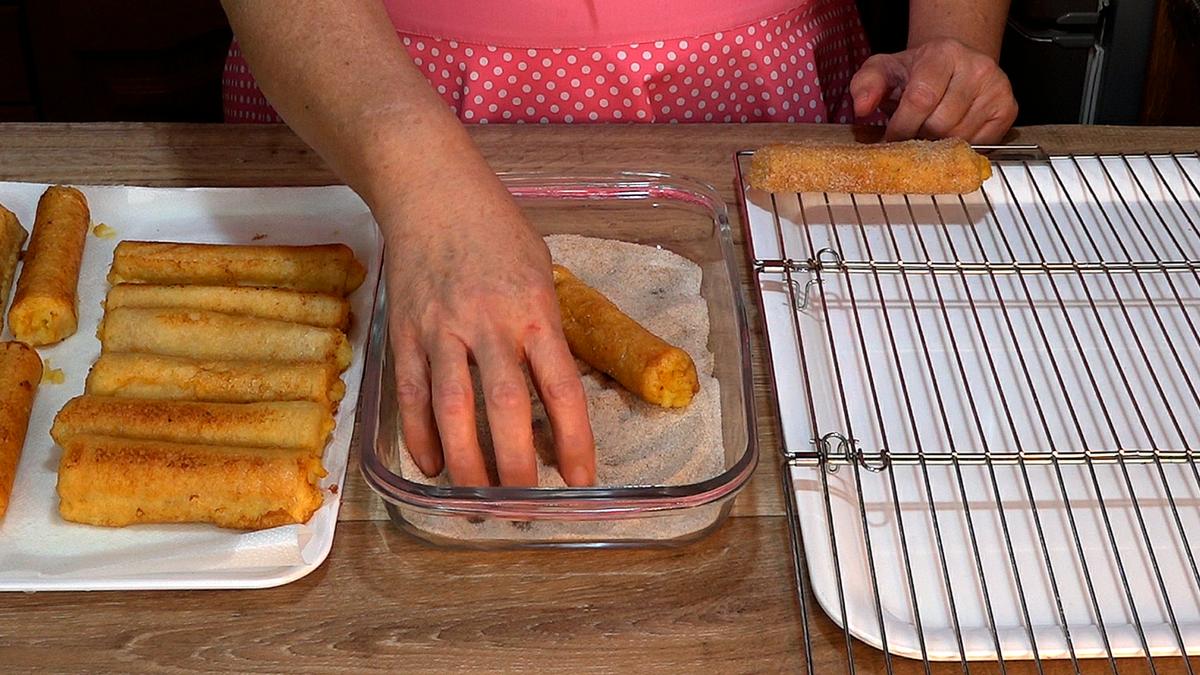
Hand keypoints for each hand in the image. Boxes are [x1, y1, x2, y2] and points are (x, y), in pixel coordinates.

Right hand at [379, 176, 595, 487]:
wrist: (430, 191)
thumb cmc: (497, 229)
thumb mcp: (541, 272)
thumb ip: (546, 330)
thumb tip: (553, 392)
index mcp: (535, 310)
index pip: (560, 389)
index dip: (573, 442)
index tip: (579, 482)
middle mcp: (489, 324)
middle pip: (506, 409)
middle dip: (516, 467)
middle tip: (524, 509)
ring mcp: (442, 330)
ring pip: (453, 410)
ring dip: (467, 464)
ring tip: (479, 502)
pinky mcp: (405, 333)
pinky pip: (412, 396)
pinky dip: (420, 436)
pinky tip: (434, 466)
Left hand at [850, 37, 1017, 143]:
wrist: (952, 65)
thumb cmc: (916, 71)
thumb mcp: (884, 70)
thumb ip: (866, 85)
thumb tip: (861, 107)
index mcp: (943, 53)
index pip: (920, 99)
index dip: (901, 126)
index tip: (890, 139)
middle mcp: (976, 67)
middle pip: (940, 123)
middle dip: (919, 138)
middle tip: (910, 137)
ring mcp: (996, 88)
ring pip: (960, 137)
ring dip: (938, 146)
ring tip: (928, 135)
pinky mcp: (1007, 109)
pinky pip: (980, 144)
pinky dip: (960, 148)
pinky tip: (949, 136)